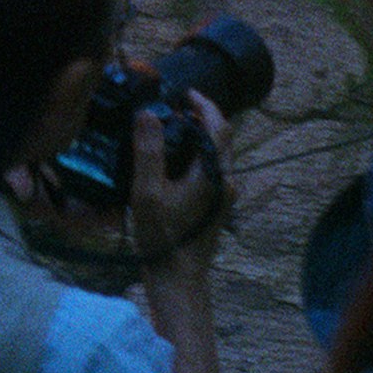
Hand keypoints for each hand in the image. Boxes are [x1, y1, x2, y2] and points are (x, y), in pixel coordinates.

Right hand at [125, 95, 231, 274]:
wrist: (178, 279)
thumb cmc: (162, 238)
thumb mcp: (147, 192)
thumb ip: (148, 151)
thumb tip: (148, 114)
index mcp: (213, 174)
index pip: (218, 127)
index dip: (204, 104)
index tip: (184, 92)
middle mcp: (224, 182)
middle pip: (221, 138)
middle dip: (201, 117)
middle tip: (173, 107)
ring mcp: (222, 196)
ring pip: (216, 155)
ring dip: (198, 136)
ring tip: (169, 128)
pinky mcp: (215, 206)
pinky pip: (210, 169)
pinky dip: (196, 154)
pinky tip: (172, 160)